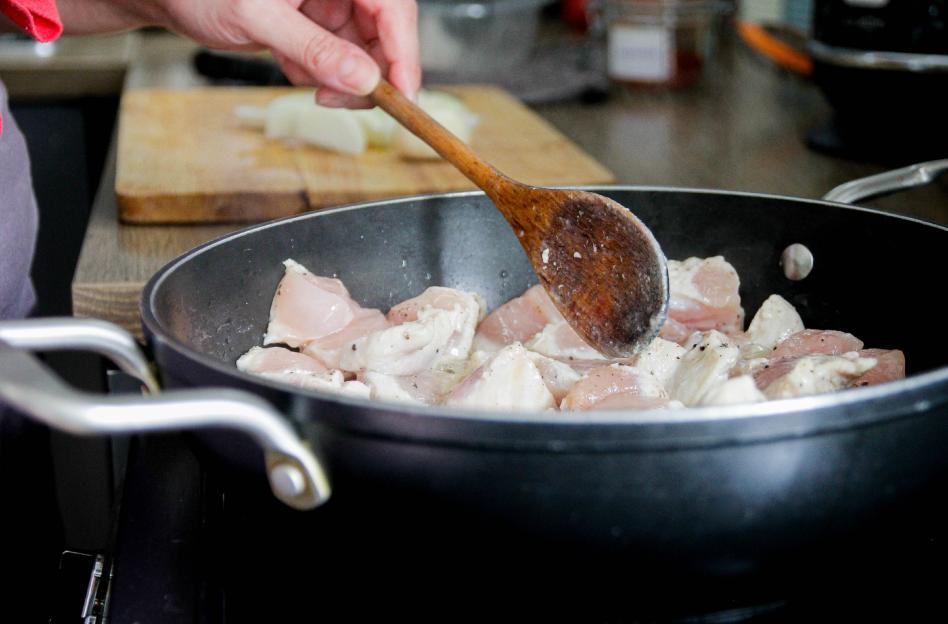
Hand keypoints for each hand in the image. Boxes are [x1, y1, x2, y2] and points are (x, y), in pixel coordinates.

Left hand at [58, 0, 420, 107]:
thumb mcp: (261, 18)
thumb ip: (315, 49)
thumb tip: (362, 80)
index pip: (392, 8)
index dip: (404, 53)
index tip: (403, 94)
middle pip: (385, 35)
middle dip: (369, 74)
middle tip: (341, 98)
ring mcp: (330, 7)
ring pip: (364, 54)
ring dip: (341, 80)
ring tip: (305, 79)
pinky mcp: (317, 27)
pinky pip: (338, 61)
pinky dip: (319, 75)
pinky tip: (290, 65)